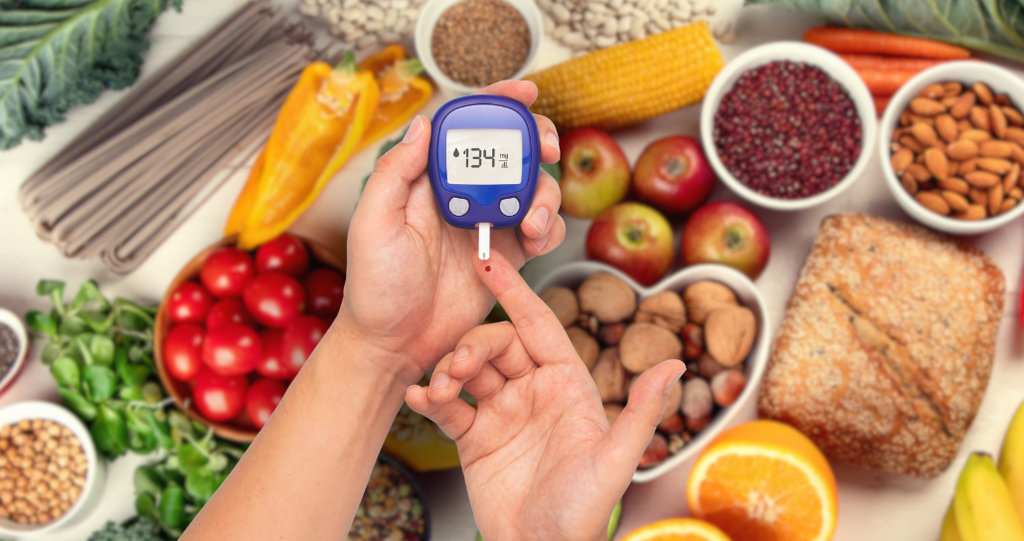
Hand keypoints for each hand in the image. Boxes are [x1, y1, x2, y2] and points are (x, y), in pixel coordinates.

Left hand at [340, 81, 564, 382]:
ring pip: (533, 189)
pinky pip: (541, 231)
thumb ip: (396, 172)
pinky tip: (537, 242)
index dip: (496, 104)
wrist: (395, 344)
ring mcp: (487, 224)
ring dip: (546, 196)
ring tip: (534, 223)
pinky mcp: (507, 256)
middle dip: (536, 142)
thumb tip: (424, 123)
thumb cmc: (375, 287)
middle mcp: (462, 195)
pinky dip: (549, 230)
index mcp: (428, 179)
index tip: (525, 94)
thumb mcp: (373, 223)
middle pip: (510, 152)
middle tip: (548, 150)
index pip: (465, 128)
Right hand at [406, 251, 685, 540]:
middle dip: (473, 345)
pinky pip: (448, 406)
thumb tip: (675, 364)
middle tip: (458, 366)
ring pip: (468, 370)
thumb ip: (640, 411)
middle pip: (496, 344)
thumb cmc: (583, 513)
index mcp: (567, 384)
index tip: (489, 263)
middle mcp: (534, 391)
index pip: (538, 324)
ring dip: (448, 370)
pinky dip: (430, 397)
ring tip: (440, 389)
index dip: (514, 291)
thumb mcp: (615, 462)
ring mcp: (502, 412)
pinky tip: (419, 397)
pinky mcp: (474, 437)